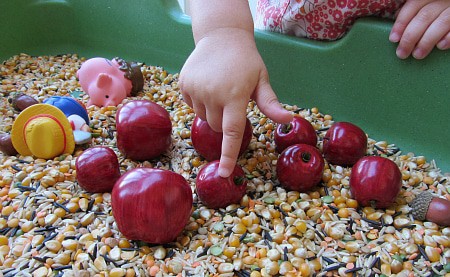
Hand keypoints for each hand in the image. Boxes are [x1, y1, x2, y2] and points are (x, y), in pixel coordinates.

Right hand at [180, 28, 291, 176]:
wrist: (221, 35)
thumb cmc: (246, 60)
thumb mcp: (262, 79)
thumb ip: (271, 104)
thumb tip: (289, 121)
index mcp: (234, 96)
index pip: (231, 132)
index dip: (228, 155)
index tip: (224, 173)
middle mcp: (212, 94)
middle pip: (217, 128)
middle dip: (226, 123)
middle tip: (233, 102)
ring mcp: (195, 89)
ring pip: (204, 119)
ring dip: (212, 112)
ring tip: (220, 90)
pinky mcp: (183, 85)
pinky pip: (192, 106)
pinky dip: (200, 102)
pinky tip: (208, 85)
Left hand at [389, 0, 449, 58]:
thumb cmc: (440, 10)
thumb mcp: (429, 5)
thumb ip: (416, 12)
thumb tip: (397, 26)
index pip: (413, 6)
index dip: (401, 23)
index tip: (393, 39)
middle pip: (424, 17)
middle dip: (410, 37)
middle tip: (402, 53)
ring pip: (440, 23)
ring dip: (426, 41)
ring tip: (417, 55)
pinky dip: (448, 37)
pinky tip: (440, 46)